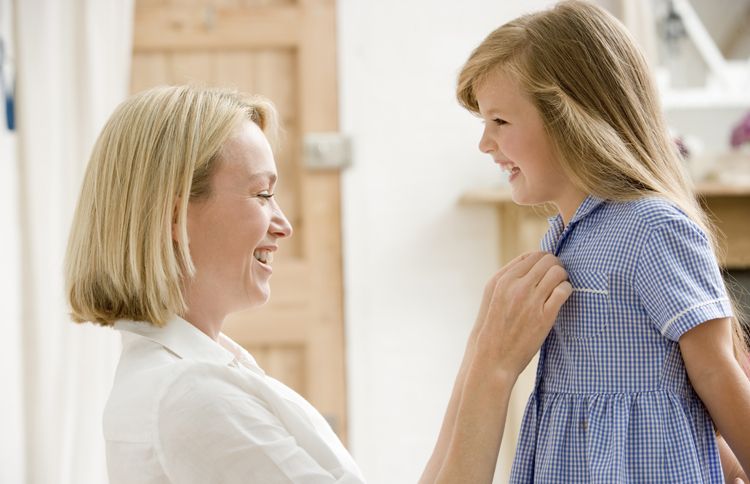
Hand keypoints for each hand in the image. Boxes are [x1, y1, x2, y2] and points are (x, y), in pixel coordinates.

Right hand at [471, 252, 571, 377]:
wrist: (493, 359)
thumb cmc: (492, 329)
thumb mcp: (491, 298)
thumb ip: (508, 280)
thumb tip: (531, 267)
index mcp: (501, 279)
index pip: (531, 255)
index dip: (543, 261)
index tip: (546, 271)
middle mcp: (515, 286)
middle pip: (547, 260)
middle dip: (555, 266)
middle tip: (557, 278)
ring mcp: (530, 300)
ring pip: (557, 272)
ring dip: (562, 277)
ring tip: (559, 288)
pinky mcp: (544, 316)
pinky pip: (564, 290)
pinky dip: (567, 290)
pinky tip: (561, 299)